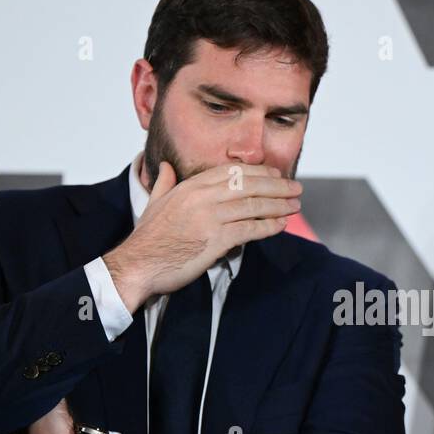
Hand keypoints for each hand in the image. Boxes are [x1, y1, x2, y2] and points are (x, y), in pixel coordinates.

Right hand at [102, 160, 301, 311]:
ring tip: (295, 205)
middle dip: (276, 185)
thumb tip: (165, 167)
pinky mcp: (215, 240)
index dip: (258, 171)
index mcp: (190, 186)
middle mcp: (202, 197)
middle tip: (295, 188)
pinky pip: (249, 229)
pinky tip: (281, 225)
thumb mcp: (154, 203)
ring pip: (253, 205)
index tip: (275, 173)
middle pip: (249, 185)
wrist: (137, 265)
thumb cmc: (146, 239)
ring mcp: (210, 218)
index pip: (232, 172)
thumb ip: (164, 183)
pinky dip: (268, 226)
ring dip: (279, 205)